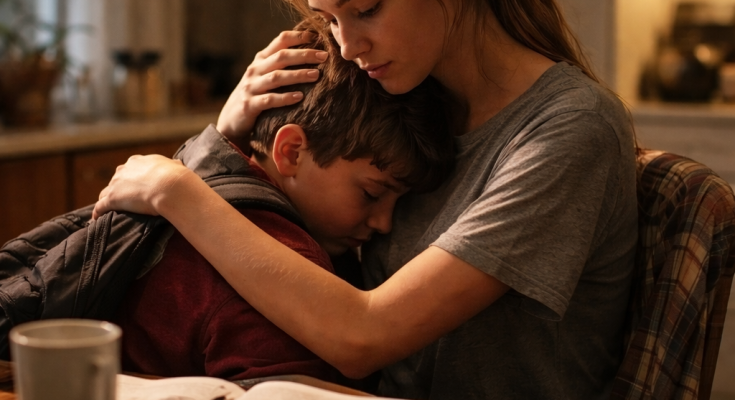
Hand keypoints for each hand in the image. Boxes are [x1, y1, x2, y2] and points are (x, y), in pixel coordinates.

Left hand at [93, 155, 191, 219]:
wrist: (171, 186)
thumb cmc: (176, 178)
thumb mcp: (176, 167)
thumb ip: (173, 166)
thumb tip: (177, 165)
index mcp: (138, 162)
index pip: (129, 170)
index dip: (131, 178)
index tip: (135, 186)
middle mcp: (124, 170)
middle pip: (116, 180)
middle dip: (118, 189)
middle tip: (124, 199)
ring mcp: (116, 184)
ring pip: (105, 192)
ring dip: (106, 200)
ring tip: (109, 210)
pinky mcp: (112, 199)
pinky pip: (100, 206)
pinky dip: (98, 212)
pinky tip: (96, 219)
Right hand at [216, 30, 328, 148]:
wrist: (232, 120)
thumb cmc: (256, 95)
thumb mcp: (264, 76)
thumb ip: (281, 65)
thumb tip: (311, 55)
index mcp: (261, 60)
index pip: (280, 41)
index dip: (298, 36)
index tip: (316, 37)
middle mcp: (255, 70)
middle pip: (281, 57)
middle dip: (304, 55)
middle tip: (324, 56)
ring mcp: (251, 87)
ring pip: (276, 77)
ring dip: (297, 75)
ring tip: (316, 75)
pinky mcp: (250, 105)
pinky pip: (269, 100)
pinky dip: (285, 98)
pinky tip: (299, 97)